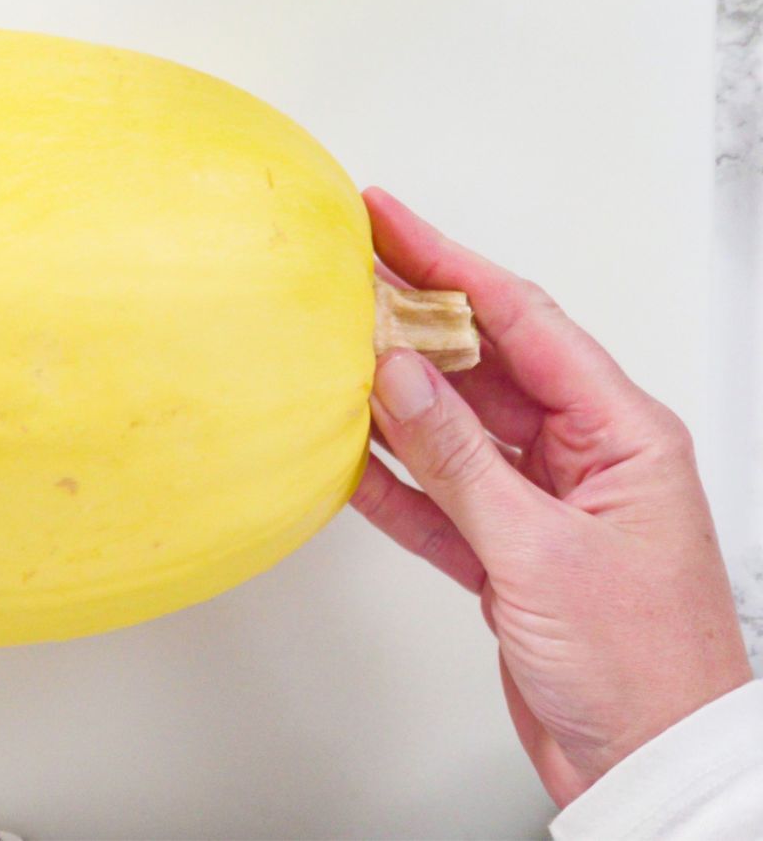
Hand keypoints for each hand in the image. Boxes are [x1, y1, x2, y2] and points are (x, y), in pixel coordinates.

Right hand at [350, 189, 752, 805]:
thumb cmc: (642, 665)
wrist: (649, 761)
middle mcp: (585, 457)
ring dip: (396, 400)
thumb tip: (400, 374)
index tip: (390, 219)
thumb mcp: (540, 549)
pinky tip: (347, 456)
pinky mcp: (509, 554)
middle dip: (415, 321)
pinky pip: (440, 497)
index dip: (450, 262)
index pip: (523, 321)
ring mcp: (544, 506)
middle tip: (347, 274)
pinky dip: (394, 480)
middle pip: (485, 365)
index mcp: (622, 434)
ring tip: (332, 351)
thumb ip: (460, 459)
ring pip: (456, 430)